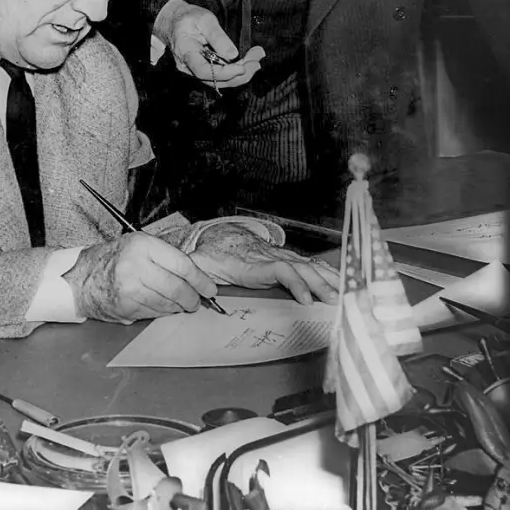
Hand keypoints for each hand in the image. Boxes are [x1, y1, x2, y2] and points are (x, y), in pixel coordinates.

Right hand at [64, 231, 218, 322]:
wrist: (82, 278)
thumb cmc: (112, 260)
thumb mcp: (137, 245)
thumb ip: (164, 256)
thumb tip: (195, 274)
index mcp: (142, 245)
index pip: (181, 264)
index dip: (200, 279)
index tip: (209, 288)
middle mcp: (136, 265)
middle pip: (177, 287)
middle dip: (193, 298)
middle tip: (197, 301)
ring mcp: (130, 288)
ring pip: (168, 303)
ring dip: (179, 307)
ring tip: (182, 304)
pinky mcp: (126, 306)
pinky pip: (155, 313)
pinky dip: (164, 312)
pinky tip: (163, 307)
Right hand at [158, 0, 264, 88]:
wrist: (174, 22)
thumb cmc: (188, 18)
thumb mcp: (204, 19)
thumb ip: (217, 36)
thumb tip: (233, 55)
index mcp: (185, 51)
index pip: (204, 71)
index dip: (224, 73)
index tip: (242, 67)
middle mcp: (188, 66)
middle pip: (215, 80)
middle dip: (239, 74)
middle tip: (257, 62)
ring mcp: (194, 70)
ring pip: (219, 81)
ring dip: (240, 74)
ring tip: (256, 59)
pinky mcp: (202, 70)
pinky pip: (219, 76)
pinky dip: (235, 71)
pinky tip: (247, 61)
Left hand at [190, 223, 338, 304]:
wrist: (222, 237)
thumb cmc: (213, 255)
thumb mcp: (200, 263)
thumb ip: (196, 272)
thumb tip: (192, 285)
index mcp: (252, 263)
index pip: (278, 270)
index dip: (293, 282)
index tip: (305, 299)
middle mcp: (271, 258)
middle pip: (299, 268)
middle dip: (319, 284)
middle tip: (334, 300)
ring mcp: (281, 257)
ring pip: (308, 265)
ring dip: (327, 279)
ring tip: (345, 295)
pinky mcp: (287, 260)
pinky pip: (309, 266)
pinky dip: (327, 273)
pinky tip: (342, 282)